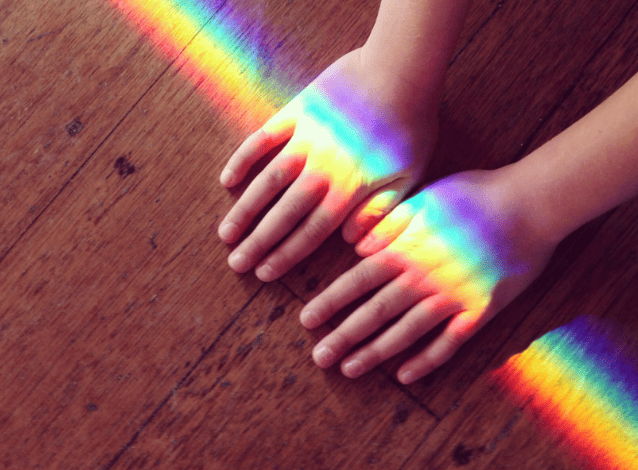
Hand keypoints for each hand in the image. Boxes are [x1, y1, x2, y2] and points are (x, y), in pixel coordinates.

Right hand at [218, 49, 437, 280]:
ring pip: (267, 182)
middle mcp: (320, 169)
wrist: (400, 71)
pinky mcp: (297, 112)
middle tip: (236, 264)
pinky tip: (226, 180)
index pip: (311, 232)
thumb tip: (353, 244)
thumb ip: (381, 212)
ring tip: (226, 233)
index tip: (264, 275)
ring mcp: (304, 139)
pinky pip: (263, 139)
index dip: (286, 255)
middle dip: (258, 243)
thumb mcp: (409, 177)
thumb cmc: (412, 127)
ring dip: (245, 210)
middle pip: (283, 214)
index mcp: (349, 189)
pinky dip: (243, 159)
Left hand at [300, 169, 557, 383]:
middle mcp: (423, 276)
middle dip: (344, 336)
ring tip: (350, 369)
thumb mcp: (424, 199)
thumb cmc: (476, 194)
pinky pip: (449, 342)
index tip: (307, 321)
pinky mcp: (481, 310)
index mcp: (406, 247)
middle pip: (375, 312)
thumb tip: (356, 246)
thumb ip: (389, 223)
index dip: (331, 302)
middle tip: (319, 358)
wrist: (530, 203)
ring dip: (376, 353)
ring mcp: (452, 296)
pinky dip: (426, 360)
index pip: (357, 280)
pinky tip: (405, 376)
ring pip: (405, 332)